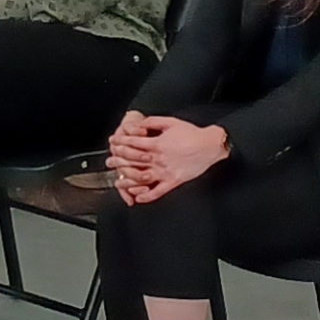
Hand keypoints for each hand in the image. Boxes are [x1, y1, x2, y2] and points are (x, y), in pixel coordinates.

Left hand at [107, 116, 230, 205]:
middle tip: (110, 161)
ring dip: (128, 180)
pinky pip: (158, 192)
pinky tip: (138, 198)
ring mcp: (166, 172)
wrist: (209, 145)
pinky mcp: (173, 181)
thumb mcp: (170, 122)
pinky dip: (147, 196)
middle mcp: (159, 159)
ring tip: (118, 181)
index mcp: (157, 144)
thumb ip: (152, 122)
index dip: (120, 142)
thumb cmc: (191, 134)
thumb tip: (138, 124)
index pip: (133, 144)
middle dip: (119, 160)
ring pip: (142, 178)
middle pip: (133, 161)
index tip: (113, 142)